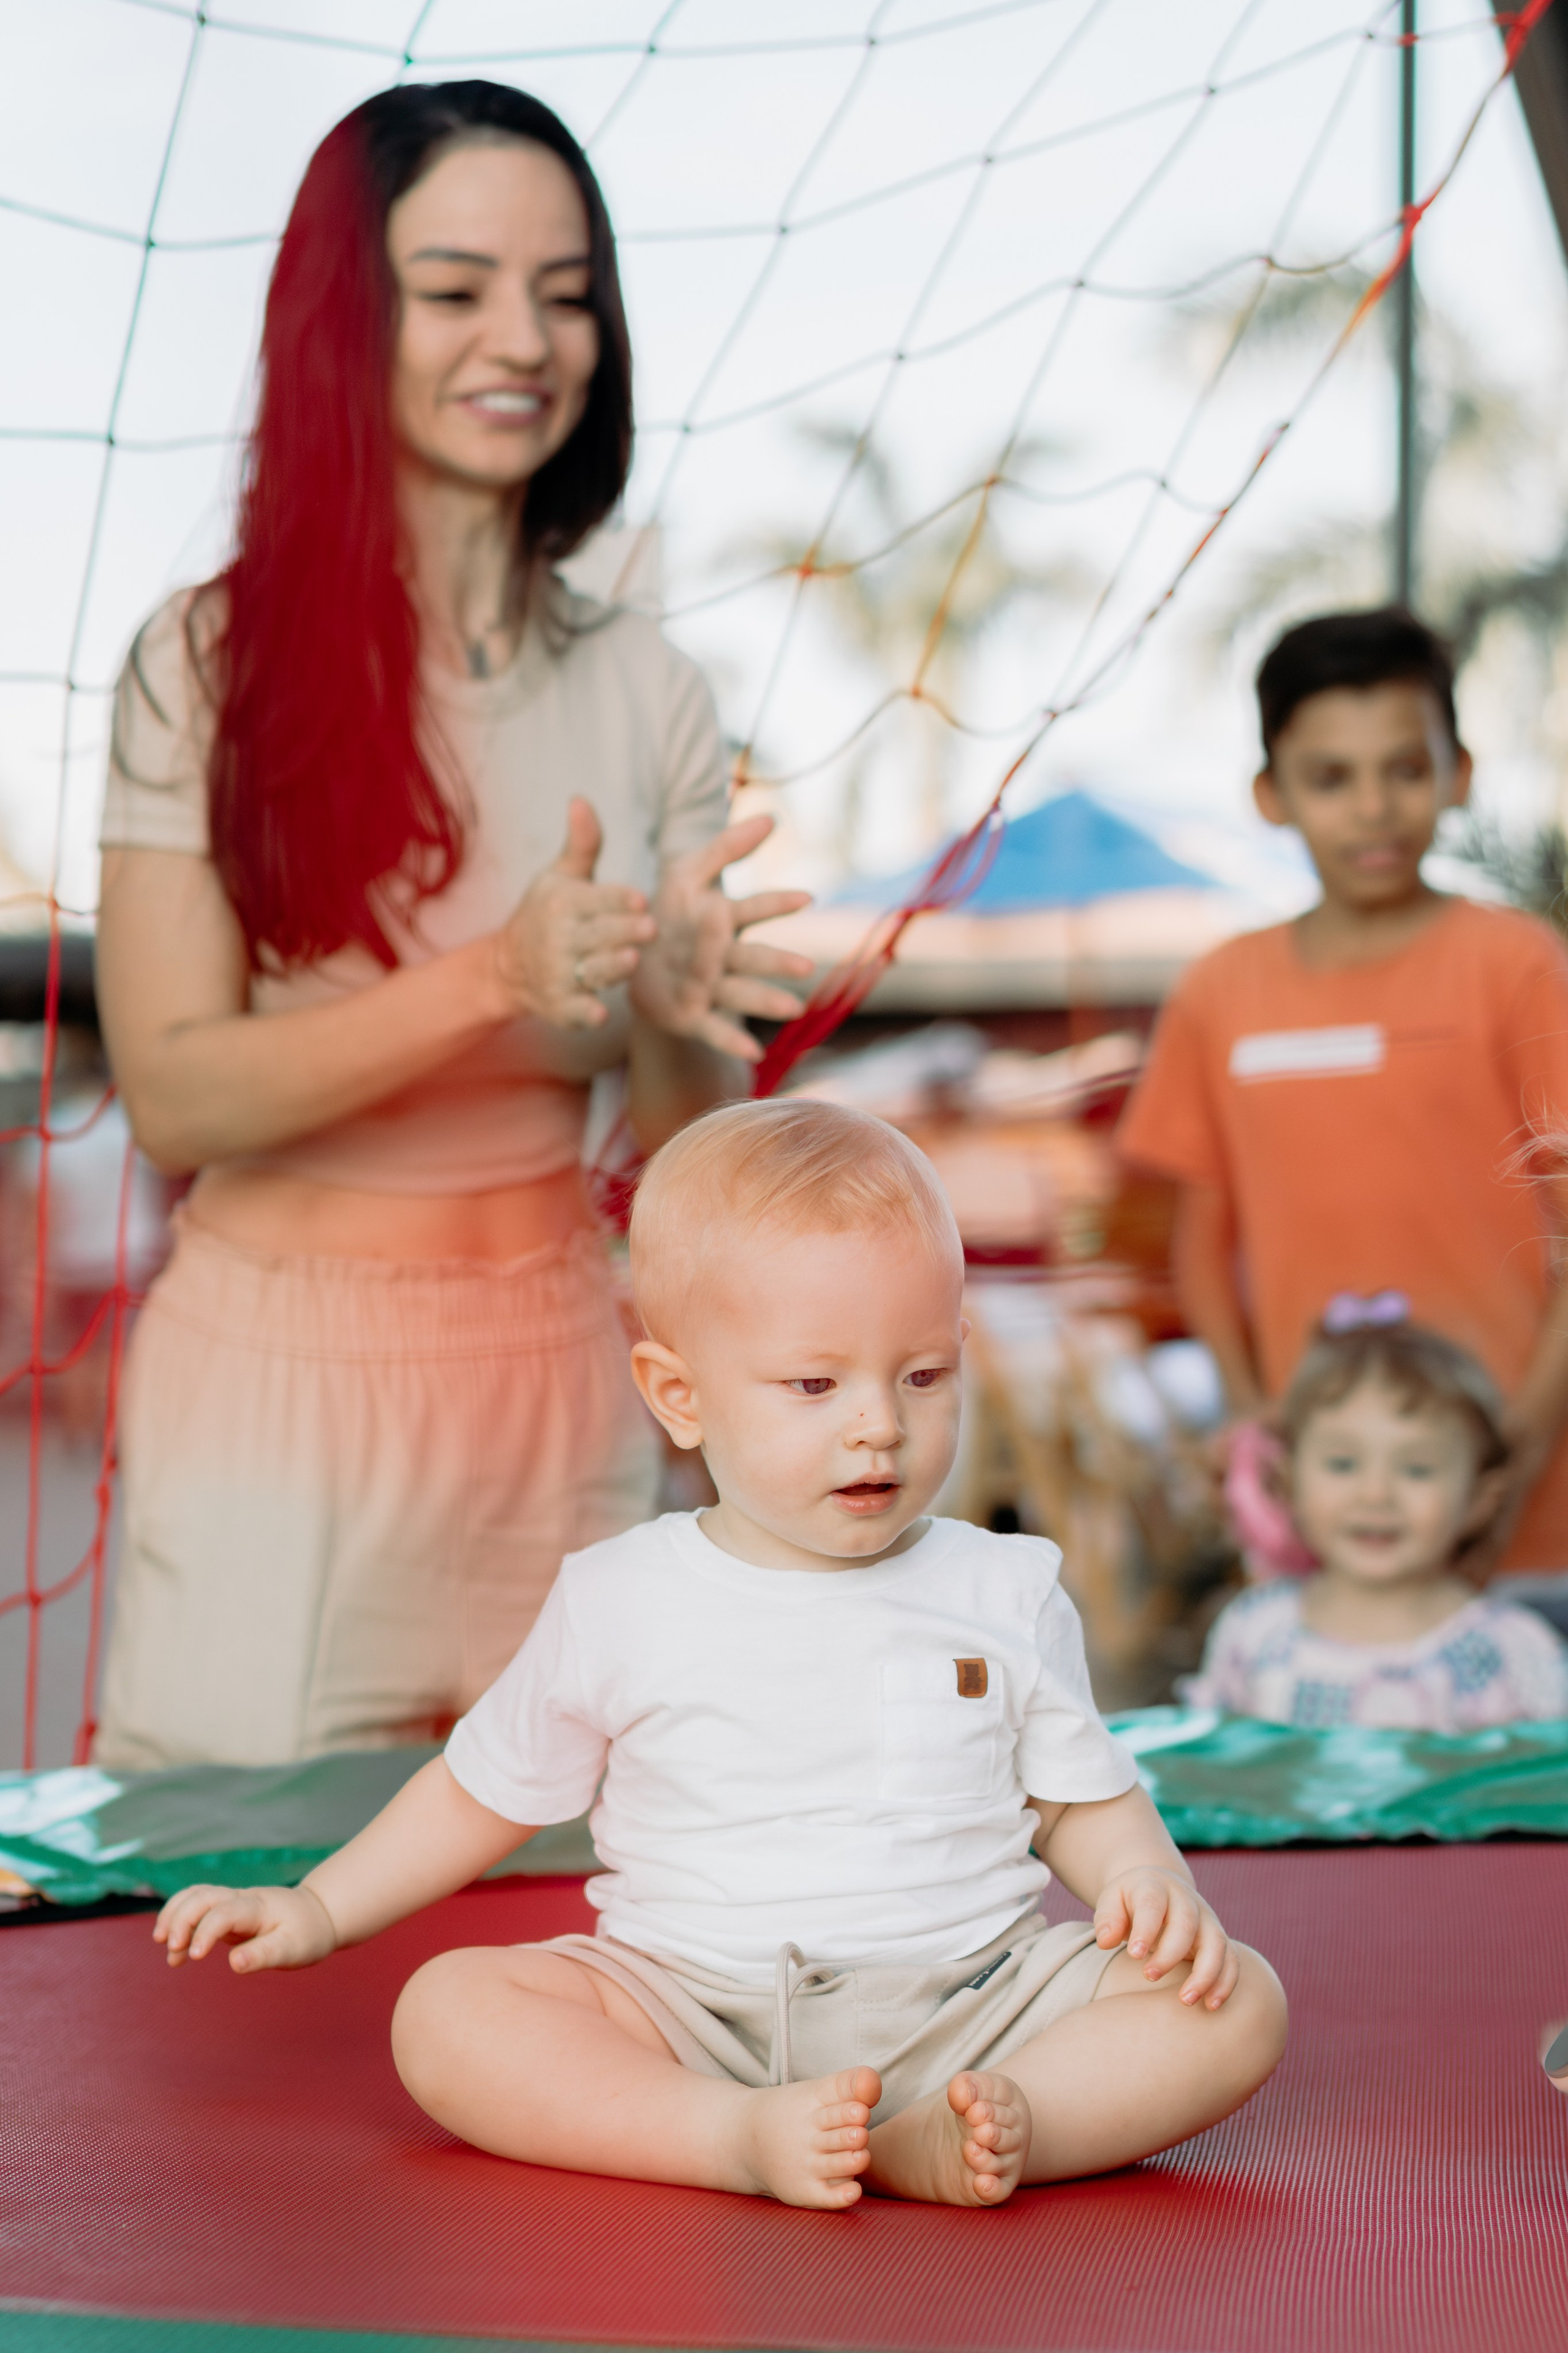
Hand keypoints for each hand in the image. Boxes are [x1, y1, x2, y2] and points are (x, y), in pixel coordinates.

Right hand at [154, 1880, 337, 1973]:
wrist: (316, 1915)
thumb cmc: (306, 1934)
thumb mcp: (292, 1949)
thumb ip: (263, 1955)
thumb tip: (234, 1964)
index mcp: (258, 1907)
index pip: (225, 1911)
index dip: (206, 1930)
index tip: (195, 1956)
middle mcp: (242, 1900)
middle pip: (203, 1896)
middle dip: (181, 1919)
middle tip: (172, 1951)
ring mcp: (232, 1903)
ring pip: (195, 1896)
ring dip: (174, 1916)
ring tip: (165, 1947)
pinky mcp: (226, 1911)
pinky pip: (196, 1907)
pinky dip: (179, 1921)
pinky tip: (174, 1951)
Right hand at [493, 799, 657, 1029]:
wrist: (508, 966)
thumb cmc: (547, 913)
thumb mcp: (560, 875)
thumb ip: (583, 843)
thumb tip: (581, 798)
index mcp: (562, 902)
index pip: (596, 899)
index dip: (618, 899)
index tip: (640, 899)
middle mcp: (558, 938)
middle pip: (599, 934)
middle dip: (625, 931)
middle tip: (651, 929)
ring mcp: (557, 974)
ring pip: (591, 970)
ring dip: (610, 967)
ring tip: (631, 961)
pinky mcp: (559, 1006)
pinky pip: (575, 1010)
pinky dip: (584, 1014)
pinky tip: (599, 1014)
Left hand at [629, 812, 812, 1061]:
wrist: (626, 958)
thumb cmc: (664, 912)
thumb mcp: (686, 872)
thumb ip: (726, 846)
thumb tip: (773, 818)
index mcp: (718, 920)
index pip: (751, 909)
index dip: (775, 903)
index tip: (805, 897)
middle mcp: (718, 957)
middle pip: (750, 957)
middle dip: (775, 961)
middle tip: (804, 965)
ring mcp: (706, 988)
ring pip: (738, 993)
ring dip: (765, 999)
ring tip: (794, 1008)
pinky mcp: (689, 1016)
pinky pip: (711, 1029)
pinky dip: (732, 1040)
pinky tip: (755, 1053)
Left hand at [1093, 1863, 1237, 2010]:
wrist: (1158, 1888)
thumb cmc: (1129, 1902)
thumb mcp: (1112, 1901)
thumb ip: (1108, 1918)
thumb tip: (1106, 1941)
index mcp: (1156, 1887)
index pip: (1153, 1904)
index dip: (1145, 1929)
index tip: (1134, 1955)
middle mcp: (1186, 1900)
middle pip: (1186, 1925)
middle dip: (1170, 1954)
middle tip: (1149, 1976)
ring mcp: (1207, 1919)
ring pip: (1216, 1943)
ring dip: (1205, 1974)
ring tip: (1186, 2000)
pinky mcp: (1218, 1938)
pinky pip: (1231, 1959)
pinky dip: (1226, 1981)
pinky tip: (1212, 2004)